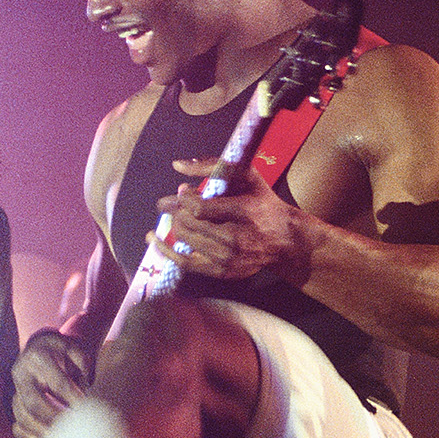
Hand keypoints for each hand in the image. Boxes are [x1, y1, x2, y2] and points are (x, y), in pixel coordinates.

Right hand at [11, 330, 90, 437]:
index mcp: (38, 357)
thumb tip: (86, 392)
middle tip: (71, 429)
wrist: (39, 347)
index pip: (56, 382)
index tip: (85, 409)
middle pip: (33, 403)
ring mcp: (15, 391)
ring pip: (22, 417)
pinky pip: (18, 427)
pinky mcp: (16, 405)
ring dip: (42, 431)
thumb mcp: (74, 350)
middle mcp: (22, 374)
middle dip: (53, 419)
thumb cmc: (62, 352)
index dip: (71, 397)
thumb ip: (82, 366)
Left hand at [152, 158, 314, 287]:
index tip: (183, 191)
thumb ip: (214, 166)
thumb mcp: (247, 176)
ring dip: (174, 226)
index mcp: (244, 212)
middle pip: (191, 225)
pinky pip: (186, 263)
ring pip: (186, 242)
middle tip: (173, 203)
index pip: (201, 208)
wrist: (283, 240)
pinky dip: (167, 251)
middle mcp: (235, 239)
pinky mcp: (222, 272)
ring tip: (172, 216)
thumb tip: (178, 165)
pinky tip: (155, 240)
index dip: (185, 199)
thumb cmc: (263, 203)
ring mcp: (228, 259)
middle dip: (177, 211)